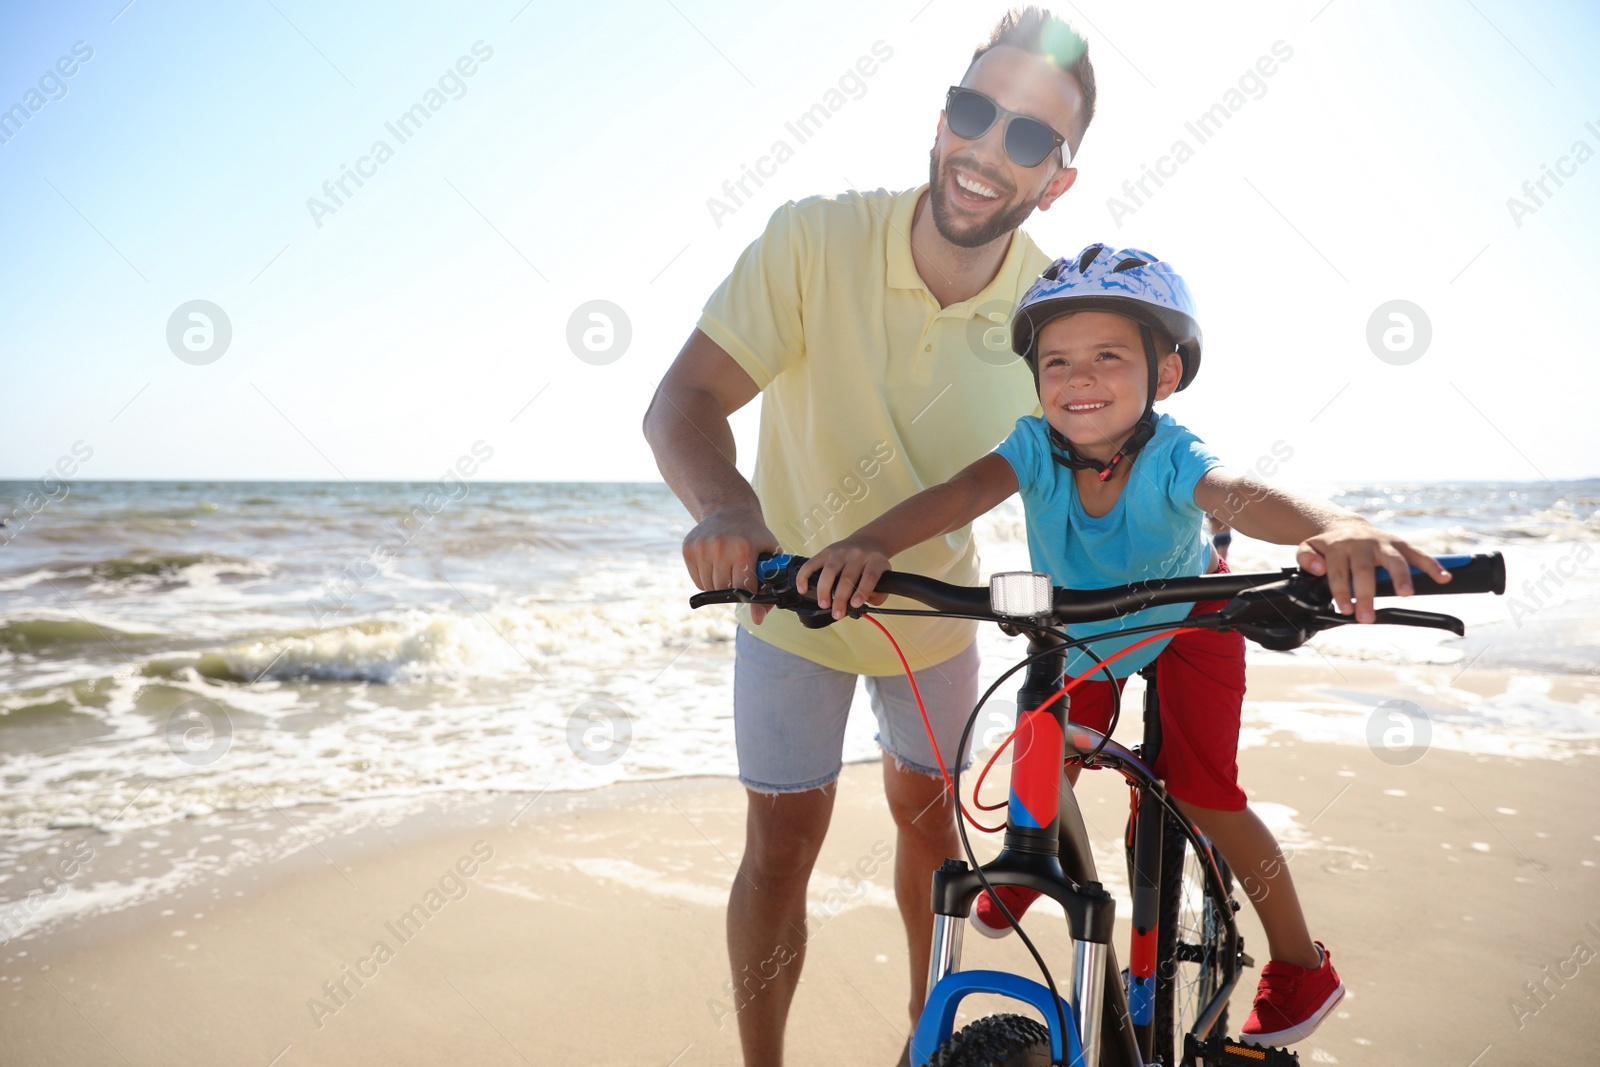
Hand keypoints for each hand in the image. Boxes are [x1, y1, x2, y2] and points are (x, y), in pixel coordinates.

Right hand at [682, 504, 779, 623]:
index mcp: (743, 550)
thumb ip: (768, 589)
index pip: (743, 589)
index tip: (752, 586)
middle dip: (734, 588)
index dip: (749, 592)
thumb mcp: (769, 556)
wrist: (729, 508)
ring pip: (709, 588)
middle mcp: (720, 547)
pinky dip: (707, 579)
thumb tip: (757, 620)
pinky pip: (698, 580)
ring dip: (719, 585)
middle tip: (739, 575)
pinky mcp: (688, 548)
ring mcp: (701, 547)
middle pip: (724, 590)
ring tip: (728, 569)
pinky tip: (716, 564)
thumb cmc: (754, 535)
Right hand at [796, 538, 891, 620]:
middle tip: (837, 613)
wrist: (867, 542)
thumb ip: (879, 593)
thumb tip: (864, 603)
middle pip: (847, 576)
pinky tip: (803, 588)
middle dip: (840, 598)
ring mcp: (841, 552)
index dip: (862, 591)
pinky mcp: (827, 551)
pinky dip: (805, 576)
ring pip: (830, 570)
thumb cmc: (873, 564)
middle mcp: (858, 554)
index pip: (869, 576)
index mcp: (875, 560)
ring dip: (824, 590)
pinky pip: (812, 563)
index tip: (854, 604)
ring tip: (824, 604)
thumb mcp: (884, 576)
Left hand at [1296, 519, 1449, 622]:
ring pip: (1394, 558)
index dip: (1342, 591)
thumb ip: (1307, 559)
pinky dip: (1433, 565)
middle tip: (1367, 616)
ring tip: (1406, 593)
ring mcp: (1382, 543)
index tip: (1346, 609)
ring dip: (1402, 576)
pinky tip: (1444, 577)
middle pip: (1365, 569)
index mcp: (1338, 547)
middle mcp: (1361, 544)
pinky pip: (1418, 554)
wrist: (1344, 525)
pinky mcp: (1399, 543)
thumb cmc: (1327, 546)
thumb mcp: (1308, 548)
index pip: (1339, 572)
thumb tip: (1318, 568)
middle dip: (1367, 593)